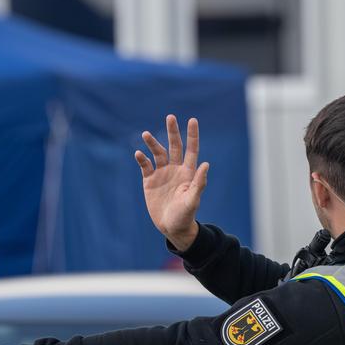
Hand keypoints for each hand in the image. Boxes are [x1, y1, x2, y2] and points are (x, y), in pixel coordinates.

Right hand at [135, 115, 208, 250]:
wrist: (172, 227)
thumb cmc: (185, 215)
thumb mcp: (193, 200)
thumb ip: (199, 183)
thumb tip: (206, 164)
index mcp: (188, 172)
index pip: (191, 150)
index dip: (192, 135)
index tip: (192, 120)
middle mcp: (175, 170)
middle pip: (174, 146)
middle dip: (172, 132)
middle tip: (170, 117)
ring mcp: (162, 174)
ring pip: (158, 153)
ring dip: (152, 143)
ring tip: (146, 134)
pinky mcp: (150, 181)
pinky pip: (145, 166)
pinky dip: (142, 159)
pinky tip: (139, 154)